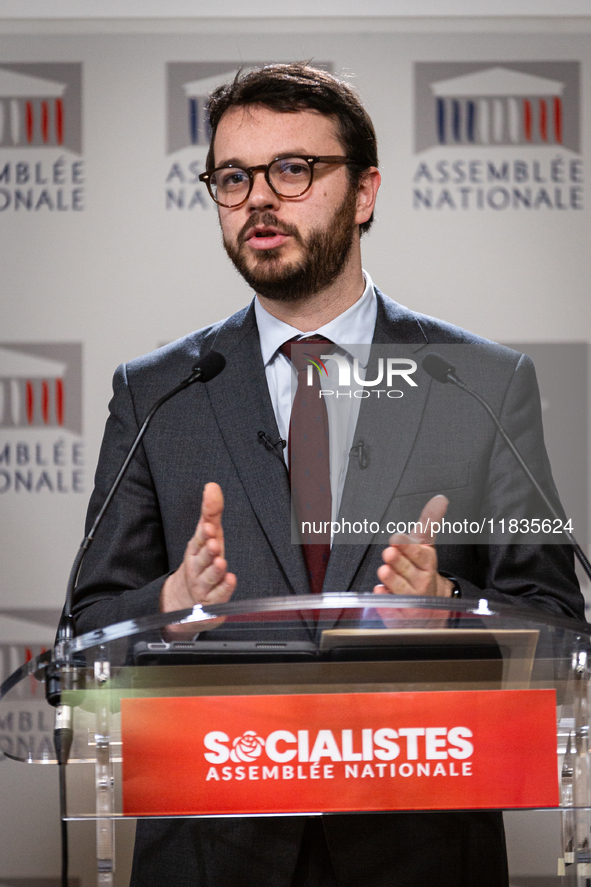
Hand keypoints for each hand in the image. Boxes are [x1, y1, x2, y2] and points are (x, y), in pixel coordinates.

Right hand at [160, 482, 236, 621]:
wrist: (184, 600)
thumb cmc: (201, 562)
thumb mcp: (207, 536)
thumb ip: (211, 512)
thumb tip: (212, 487)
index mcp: (196, 550)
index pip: (198, 540)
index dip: (203, 534)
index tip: (208, 526)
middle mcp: (197, 567)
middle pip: (201, 558)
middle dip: (207, 550)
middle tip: (213, 543)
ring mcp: (203, 585)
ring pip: (208, 578)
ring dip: (214, 570)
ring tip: (220, 562)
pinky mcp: (211, 602)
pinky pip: (217, 596)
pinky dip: (223, 589)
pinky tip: (230, 580)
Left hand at [374, 495, 451, 598]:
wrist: (430, 606)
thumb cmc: (423, 571)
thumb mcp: (426, 546)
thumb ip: (429, 522)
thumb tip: (439, 499)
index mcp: (428, 565)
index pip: (423, 556)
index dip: (410, 548)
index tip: (398, 540)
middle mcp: (422, 584)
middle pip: (410, 572)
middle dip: (399, 562)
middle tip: (389, 553)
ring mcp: (412, 601)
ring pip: (401, 590)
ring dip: (392, 580)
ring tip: (384, 571)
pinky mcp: (399, 614)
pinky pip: (391, 608)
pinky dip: (385, 600)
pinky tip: (380, 592)